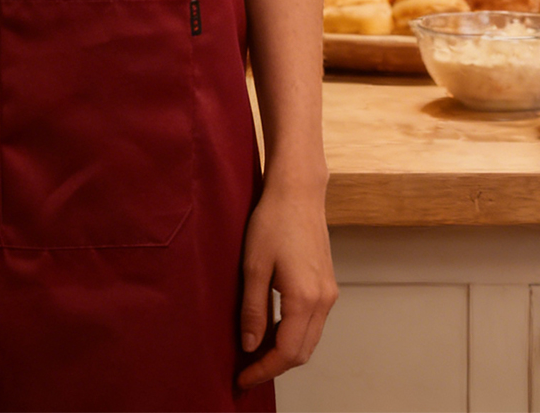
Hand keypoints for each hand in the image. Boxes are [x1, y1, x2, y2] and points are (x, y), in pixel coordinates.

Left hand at [235, 178, 337, 388]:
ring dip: (284, 350)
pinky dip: (293, 333)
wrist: (298, 193)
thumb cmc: (272, 223)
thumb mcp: (253, 266)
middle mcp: (324, 301)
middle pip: (302, 351)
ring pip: (309, 338)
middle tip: (246, 371)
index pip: (287, 352)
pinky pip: (312, 322)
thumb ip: (253, 309)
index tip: (242, 379)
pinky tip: (271, 327)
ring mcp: (329, 293)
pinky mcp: (327, 284)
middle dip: (274, 365)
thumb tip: (250, 346)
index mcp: (306, 299)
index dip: (264, 370)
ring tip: (254, 353)